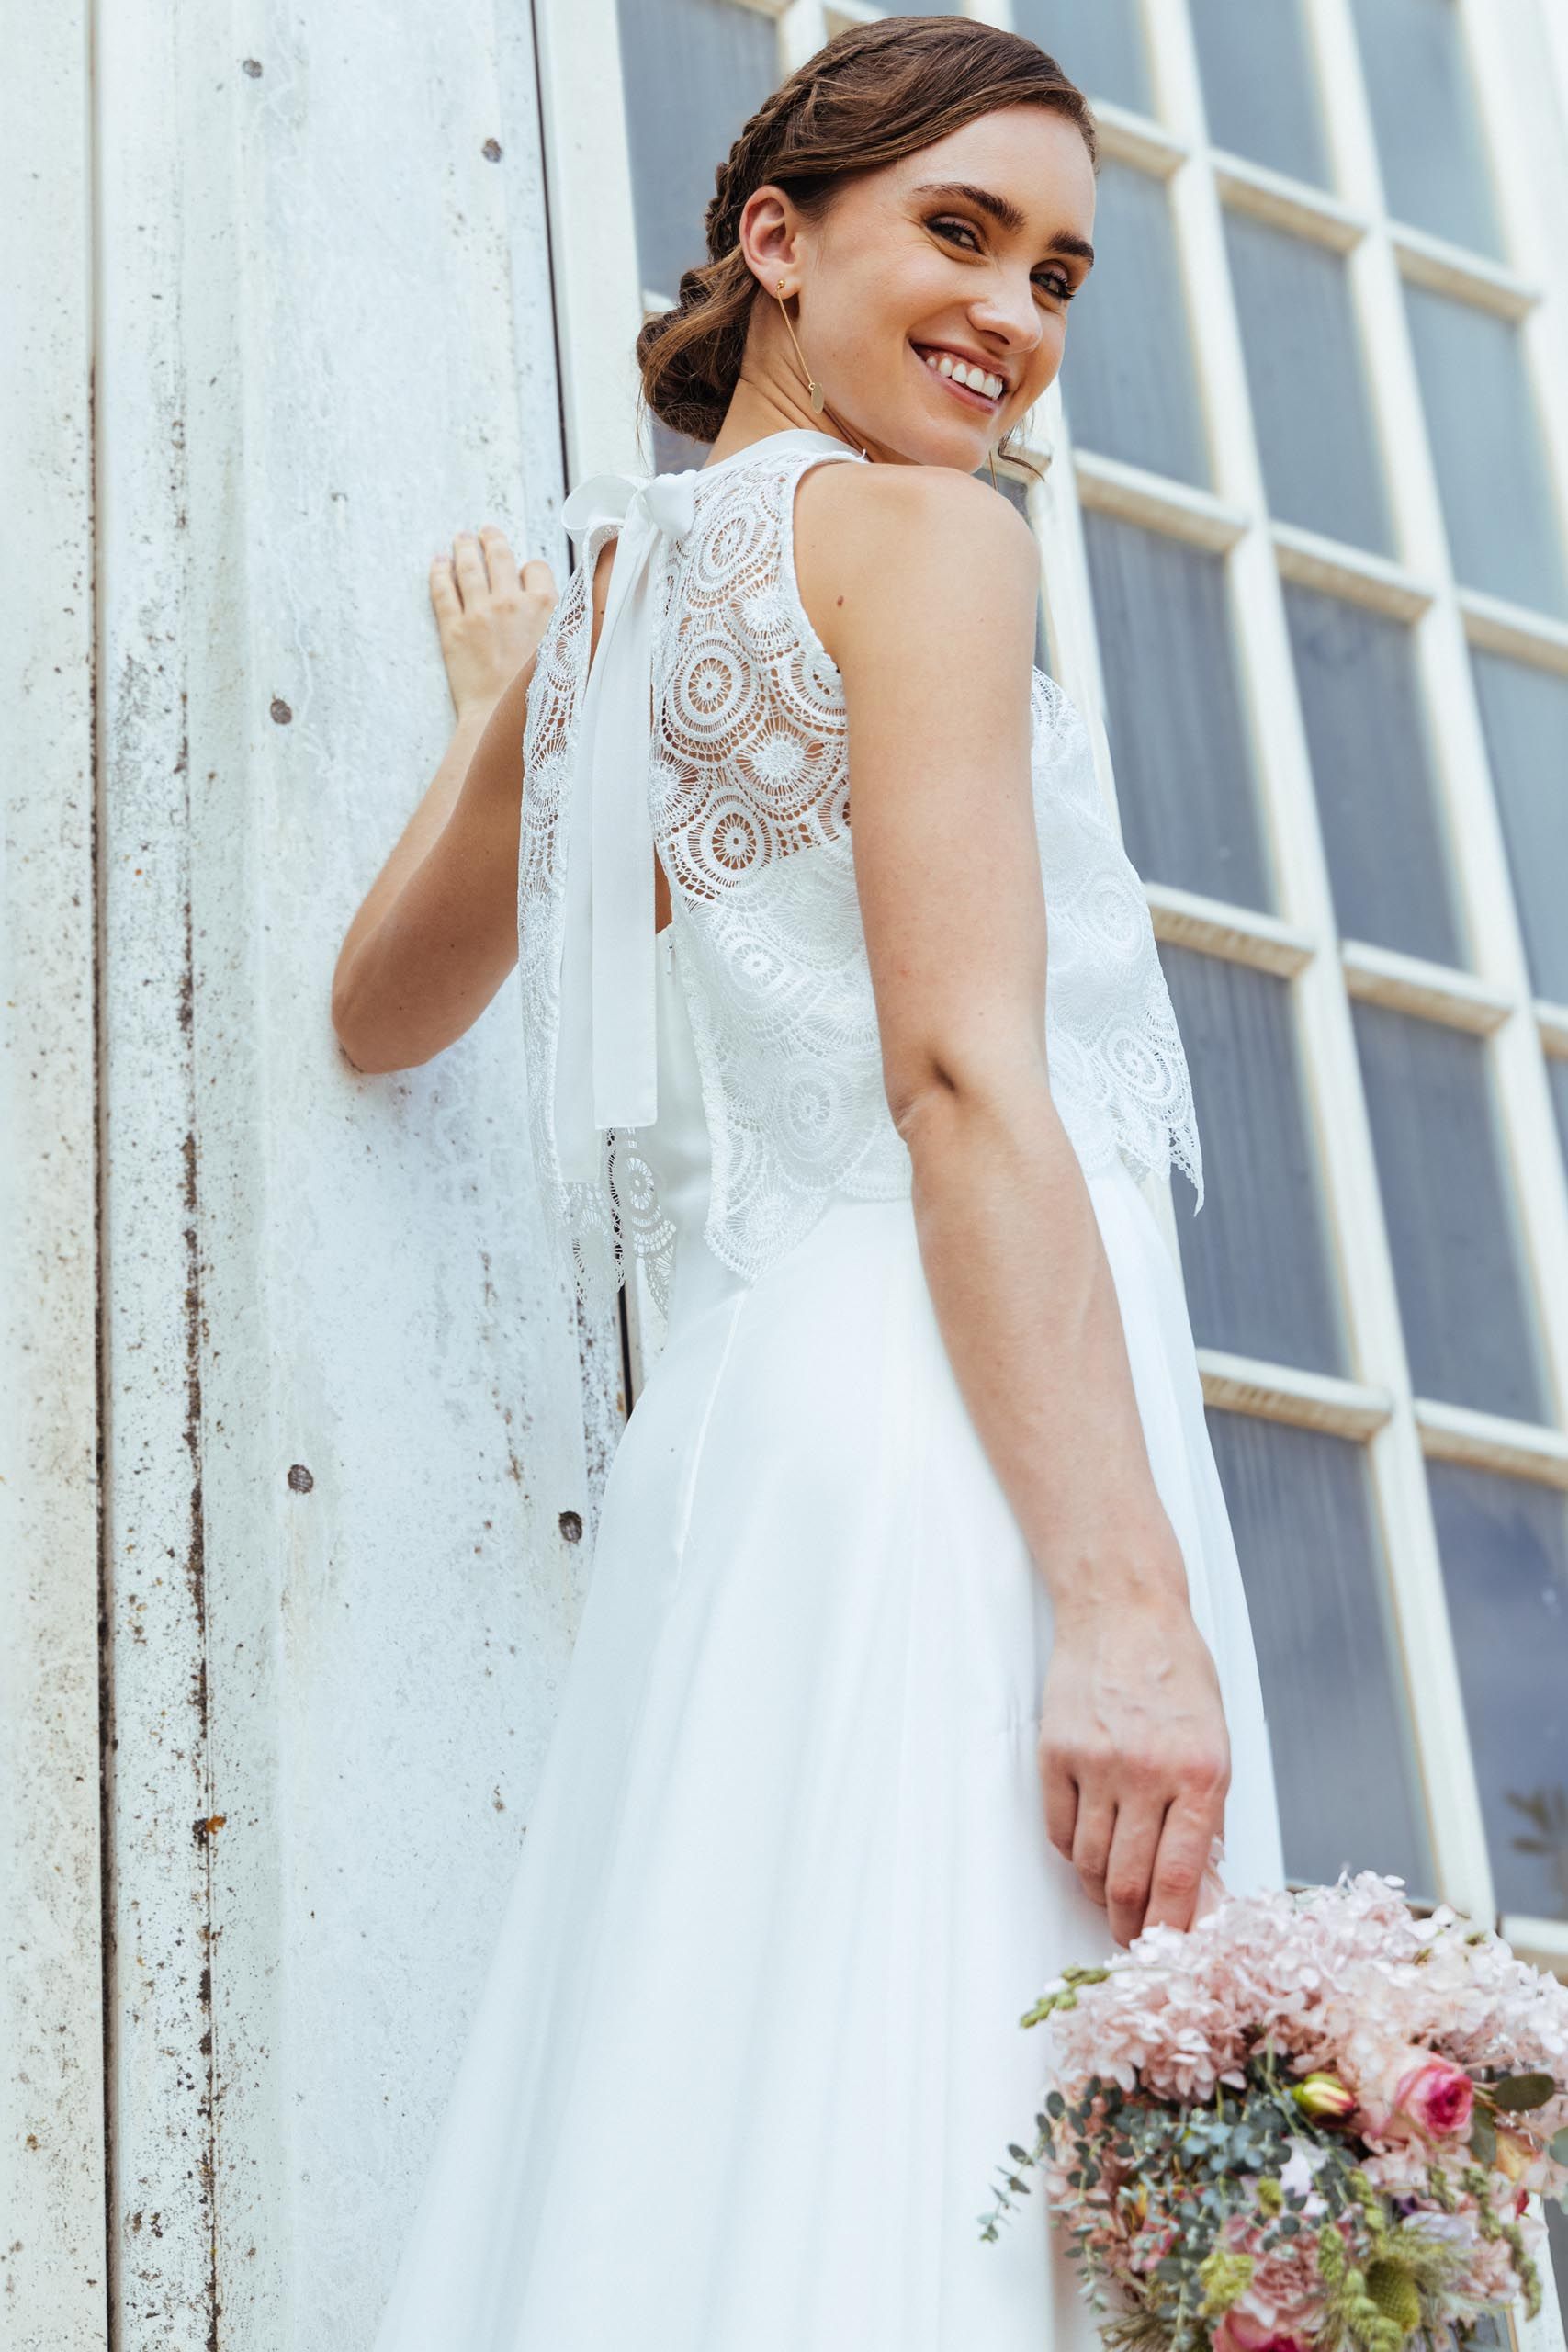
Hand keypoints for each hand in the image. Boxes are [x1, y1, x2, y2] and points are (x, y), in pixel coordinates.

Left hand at [430, 525, 556, 722]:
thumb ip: (572, 628)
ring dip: (464, 548)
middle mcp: (512, 603)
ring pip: (469, 567)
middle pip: (500, 557)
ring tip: (461, 538)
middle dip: (492, 540)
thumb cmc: (542, 697)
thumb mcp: (572, 657)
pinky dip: (439, 572)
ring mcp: (480, 613)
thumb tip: (576, 614)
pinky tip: (438, 562)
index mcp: (546, 608)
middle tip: (485, 532)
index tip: (524, 575)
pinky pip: (442, 590)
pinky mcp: (453, 629)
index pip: (536, 568)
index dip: (529, 570)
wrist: (505, 722)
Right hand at [1039, 1576, 1230, 1948]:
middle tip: (1132, 1940)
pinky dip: (1071, 1853)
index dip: (1173, 1926)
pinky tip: (1085, 1852)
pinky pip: (1058, 1829)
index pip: (1182, 1877)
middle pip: (1128, 1881)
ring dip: (1098, 1892)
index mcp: (1201, 1774)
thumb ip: (1208, 1812)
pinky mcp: (1056, 1753)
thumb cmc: (1177, 1674)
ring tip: (1108, 1897)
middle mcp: (1147, 1772)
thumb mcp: (1216, 1740)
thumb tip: (1200, 1885)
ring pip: (1088, 1863)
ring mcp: (1096, 1762)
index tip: (1171, 1952)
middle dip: (1131, 1926)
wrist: (1123, 1610)